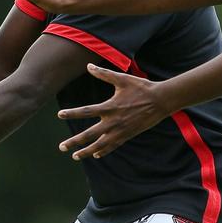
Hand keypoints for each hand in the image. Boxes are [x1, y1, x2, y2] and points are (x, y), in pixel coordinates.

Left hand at [56, 63, 170, 159]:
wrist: (161, 101)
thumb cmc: (141, 88)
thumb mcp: (121, 79)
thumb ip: (104, 74)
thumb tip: (88, 66)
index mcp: (110, 107)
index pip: (86, 111)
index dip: (72, 113)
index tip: (59, 114)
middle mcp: (113, 122)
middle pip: (89, 134)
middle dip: (74, 142)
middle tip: (61, 147)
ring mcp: (121, 131)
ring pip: (100, 145)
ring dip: (87, 151)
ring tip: (75, 156)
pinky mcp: (128, 135)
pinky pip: (113, 146)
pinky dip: (104, 151)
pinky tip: (96, 155)